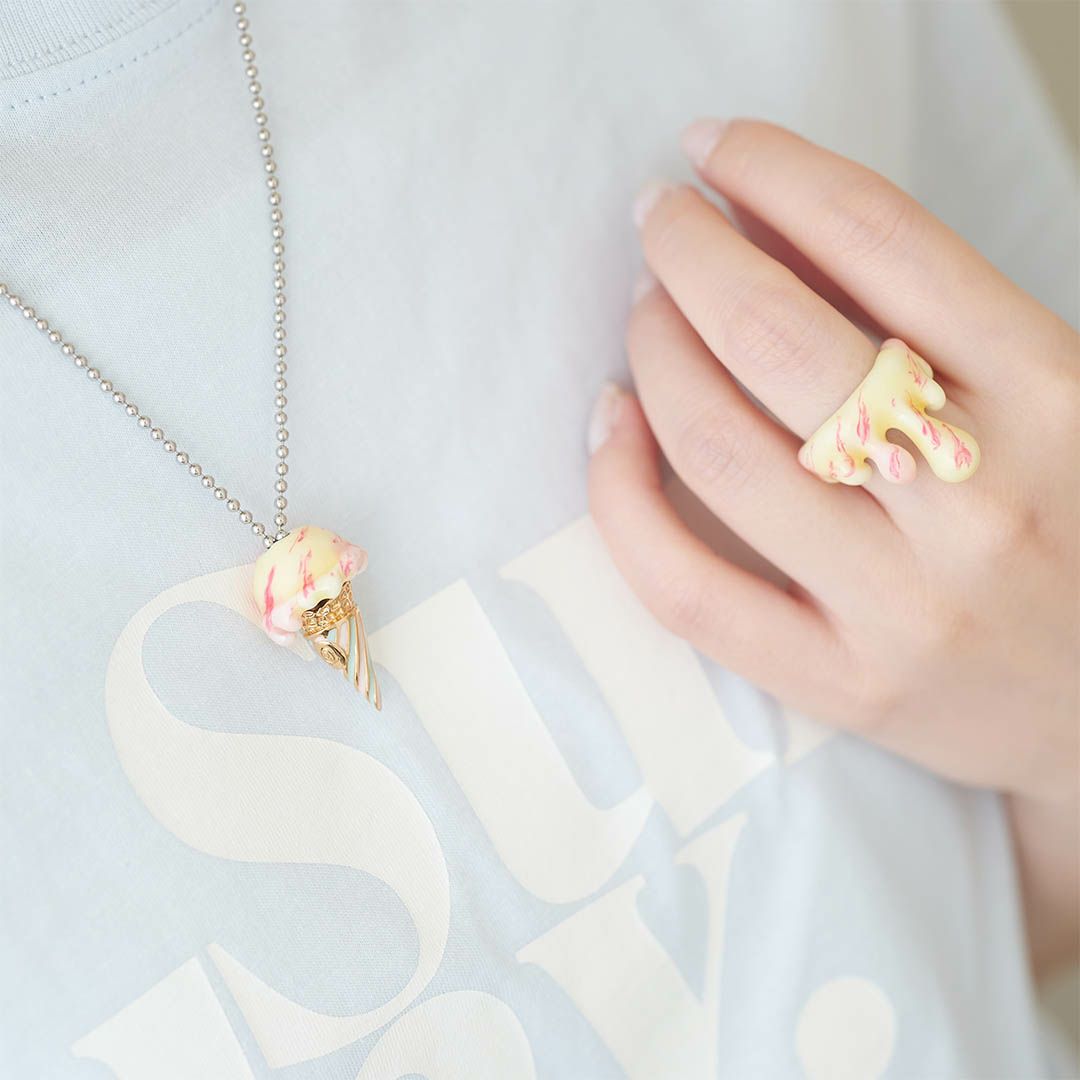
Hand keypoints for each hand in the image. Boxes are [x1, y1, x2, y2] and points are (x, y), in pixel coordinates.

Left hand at [587, 119, 1078, 973]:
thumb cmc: (1075, 520)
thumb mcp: (1047, 389)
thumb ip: (922, 307)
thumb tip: (763, 219)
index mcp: (1051, 392)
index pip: (881, 238)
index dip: (774, 169)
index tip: (714, 148)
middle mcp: (974, 497)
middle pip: (777, 338)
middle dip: (689, 252)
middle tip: (660, 220)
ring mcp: (901, 604)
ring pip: (718, 450)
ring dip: (653, 352)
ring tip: (644, 312)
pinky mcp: (840, 684)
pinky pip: (686, 587)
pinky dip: (619, 496)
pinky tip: (609, 426)